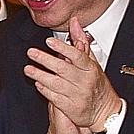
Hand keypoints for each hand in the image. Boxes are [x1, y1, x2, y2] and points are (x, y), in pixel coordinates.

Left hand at [24, 17, 120, 132]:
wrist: (105, 111)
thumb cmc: (96, 84)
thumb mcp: (92, 62)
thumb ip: (81, 43)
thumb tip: (75, 23)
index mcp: (91, 69)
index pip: (77, 56)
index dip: (63, 48)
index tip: (49, 41)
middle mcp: (84, 81)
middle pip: (63, 68)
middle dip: (46, 60)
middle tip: (32, 52)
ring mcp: (77, 95)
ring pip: (57, 83)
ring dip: (41, 75)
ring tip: (28, 69)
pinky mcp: (71, 108)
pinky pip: (55, 98)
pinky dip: (45, 90)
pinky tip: (37, 84)